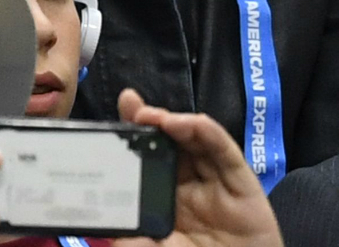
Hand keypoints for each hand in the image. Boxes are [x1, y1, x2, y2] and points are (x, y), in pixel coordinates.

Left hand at [111, 89, 281, 246]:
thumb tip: (96, 221)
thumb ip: (128, 234)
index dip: (130, 136)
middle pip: (167, 142)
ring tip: (153, 116)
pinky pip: (224, 151)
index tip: (111, 119)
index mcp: (163, 199)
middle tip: (130, 105)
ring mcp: (215, 182)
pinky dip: (205, 132)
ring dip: (173, 122)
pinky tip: (186, 124)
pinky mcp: (242, 184)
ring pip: (194, 140)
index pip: (144, 160)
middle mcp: (188, 186)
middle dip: (147, 120)